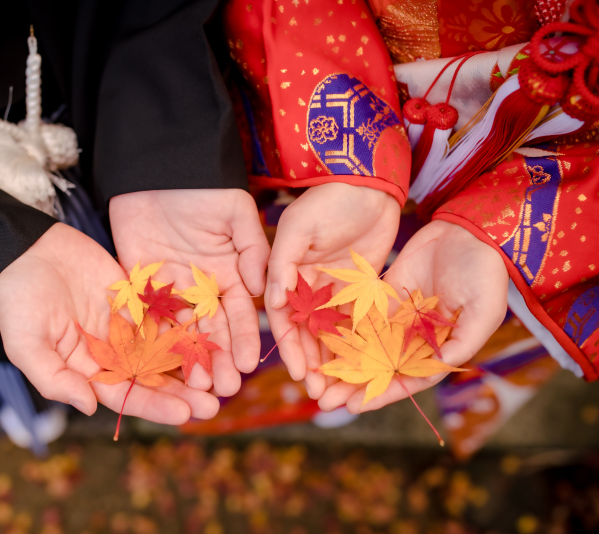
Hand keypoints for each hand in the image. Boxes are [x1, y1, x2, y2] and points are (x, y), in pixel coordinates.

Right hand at [0, 223, 219, 423]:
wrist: (27, 248)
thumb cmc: (18, 298)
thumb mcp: (25, 341)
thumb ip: (54, 377)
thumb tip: (87, 407)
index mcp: (86, 370)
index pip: (124, 396)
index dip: (154, 406)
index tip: (184, 415)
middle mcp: (110, 353)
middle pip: (152, 378)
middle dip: (183, 392)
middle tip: (215, 404)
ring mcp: (126, 325)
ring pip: (165, 350)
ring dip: (191, 364)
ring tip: (222, 376)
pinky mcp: (137, 299)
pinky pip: (166, 316)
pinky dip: (187, 327)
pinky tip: (212, 336)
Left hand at [109, 189, 269, 395]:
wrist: (155, 170)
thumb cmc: (202, 187)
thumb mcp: (234, 213)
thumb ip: (252, 248)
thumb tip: (264, 287)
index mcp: (229, 274)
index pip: (241, 314)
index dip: (244, 339)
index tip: (248, 364)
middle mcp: (202, 290)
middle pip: (212, 332)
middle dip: (219, 361)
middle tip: (224, 390)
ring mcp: (171, 291)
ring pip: (182, 333)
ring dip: (188, 361)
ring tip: (195, 388)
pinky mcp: (141, 288)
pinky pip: (147, 319)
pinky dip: (152, 342)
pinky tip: (158, 366)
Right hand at [266, 183, 399, 397]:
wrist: (369, 183)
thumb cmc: (328, 200)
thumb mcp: (298, 227)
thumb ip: (281, 262)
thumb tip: (267, 301)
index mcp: (286, 274)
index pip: (282, 318)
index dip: (289, 347)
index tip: (299, 373)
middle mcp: (307, 287)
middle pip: (306, 334)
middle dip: (311, 364)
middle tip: (320, 393)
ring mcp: (334, 290)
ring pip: (331, 334)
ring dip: (333, 361)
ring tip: (340, 390)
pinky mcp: (360, 290)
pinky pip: (356, 323)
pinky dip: (357, 345)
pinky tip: (363, 366)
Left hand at [316, 220, 508, 412]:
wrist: (466, 232)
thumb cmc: (485, 272)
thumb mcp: (484, 309)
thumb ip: (464, 341)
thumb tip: (440, 367)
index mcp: (441, 348)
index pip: (409, 379)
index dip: (384, 394)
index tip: (356, 406)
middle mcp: (416, 339)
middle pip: (381, 370)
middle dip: (354, 386)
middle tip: (325, 402)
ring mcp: (398, 319)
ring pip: (366, 349)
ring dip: (343, 365)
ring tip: (316, 381)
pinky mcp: (383, 298)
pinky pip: (359, 320)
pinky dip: (341, 333)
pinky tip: (319, 344)